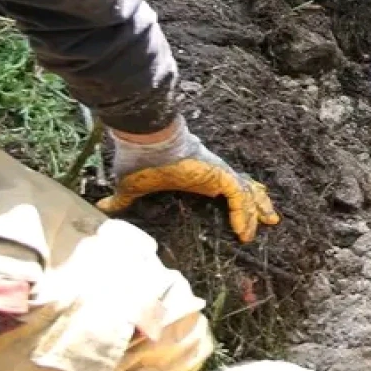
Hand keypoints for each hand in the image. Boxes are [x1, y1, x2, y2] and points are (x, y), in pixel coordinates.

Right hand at [96, 116, 280, 242]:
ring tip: (266, 225)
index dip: (239, 200)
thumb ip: (123, 200)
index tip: (246, 215)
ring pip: (247, 192)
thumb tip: (100, 209)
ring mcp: (218, 172)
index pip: (227, 187)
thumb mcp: (132, 186)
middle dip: (258, 204)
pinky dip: (243, 212)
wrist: (145, 141)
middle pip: (244, 188)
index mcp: (199, 176)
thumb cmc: (140, 160)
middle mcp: (213, 173)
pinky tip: (246, 230)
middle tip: (269, 220)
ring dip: (256, 211)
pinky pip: (239, 195)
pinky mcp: (219, 173)